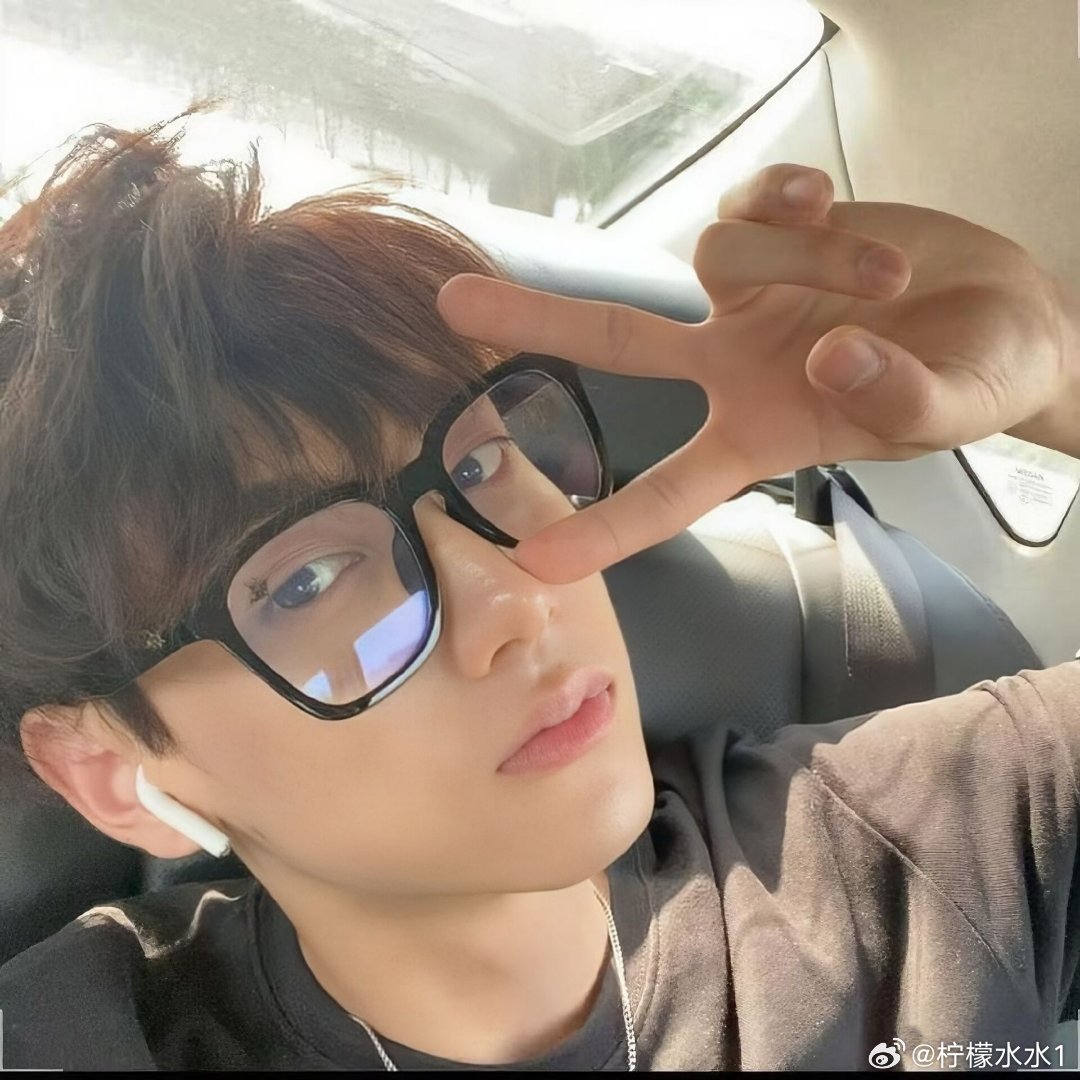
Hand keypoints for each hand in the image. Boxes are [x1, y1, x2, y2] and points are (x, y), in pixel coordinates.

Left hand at [437, 164, 1071, 582]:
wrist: (1008, 313)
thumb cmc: (974, 379)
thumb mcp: (953, 410)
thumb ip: (898, 397)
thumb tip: (829, 353)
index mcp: (759, 436)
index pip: (671, 493)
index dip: (608, 531)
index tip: (536, 563)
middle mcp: (732, 366)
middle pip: (617, 342)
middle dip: (540, 319)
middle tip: (451, 304)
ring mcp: (747, 295)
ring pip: (719, 255)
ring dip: (809, 257)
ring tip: (892, 272)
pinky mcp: (775, 228)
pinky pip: (748, 199)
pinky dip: (785, 198)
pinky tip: (831, 201)